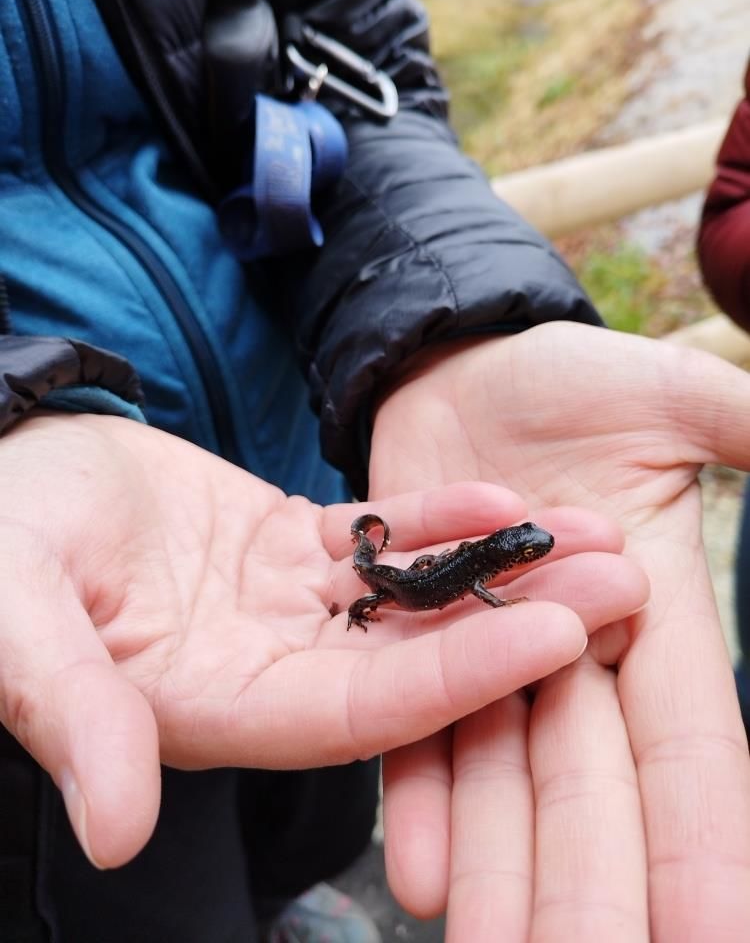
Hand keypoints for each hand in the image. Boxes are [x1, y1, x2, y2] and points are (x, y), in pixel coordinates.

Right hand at [0, 412, 643, 869]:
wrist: (10, 470)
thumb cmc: (2, 542)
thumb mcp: (18, 619)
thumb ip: (70, 711)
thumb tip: (116, 828)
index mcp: (214, 708)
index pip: (357, 714)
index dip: (453, 681)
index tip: (552, 637)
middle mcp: (267, 670)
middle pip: (413, 661)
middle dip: (516, 625)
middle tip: (625, 581)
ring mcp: (286, 609)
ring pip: (409, 596)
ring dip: (498, 568)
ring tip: (590, 530)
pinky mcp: (287, 551)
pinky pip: (377, 539)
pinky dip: (439, 518)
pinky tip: (504, 499)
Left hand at [370, 322, 749, 942]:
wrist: (460, 372)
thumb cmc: (571, 379)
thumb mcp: (669, 396)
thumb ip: (741, 427)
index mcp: (653, 611)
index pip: (690, 745)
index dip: (704, 839)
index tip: (715, 936)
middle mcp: (572, 655)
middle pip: (591, 788)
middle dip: (593, 885)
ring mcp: (487, 653)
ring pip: (501, 780)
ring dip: (501, 872)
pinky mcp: (413, 635)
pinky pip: (413, 727)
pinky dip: (420, 797)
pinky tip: (419, 876)